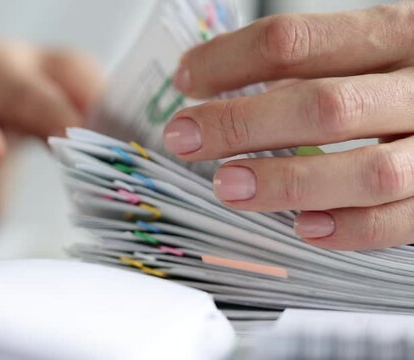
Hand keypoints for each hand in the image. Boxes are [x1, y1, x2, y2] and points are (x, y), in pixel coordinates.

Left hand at [163, 3, 413, 249]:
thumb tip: (221, 85)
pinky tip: (305, 228)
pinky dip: (352, 228)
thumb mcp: (381, 44)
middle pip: (321, 104)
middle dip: (240, 124)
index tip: (187, 78)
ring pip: (365, 170)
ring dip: (287, 182)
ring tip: (227, 186)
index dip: (230, 61)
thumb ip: (321, 60)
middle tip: (183, 136)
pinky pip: (405, 220)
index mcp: (399, 31)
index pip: (296, 41)